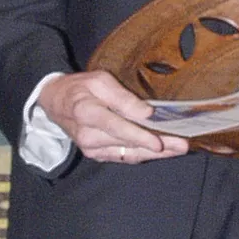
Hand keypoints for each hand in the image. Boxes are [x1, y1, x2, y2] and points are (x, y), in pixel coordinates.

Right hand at [37, 70, 189, 164]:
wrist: (55, 103)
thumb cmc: (80, 87)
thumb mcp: (100, 81)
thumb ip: (122, 97)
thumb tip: (146, 113)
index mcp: (87, 112)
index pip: (117, 127)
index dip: (139, 136)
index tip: (159, 141)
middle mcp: (89, 136)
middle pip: (128, 144)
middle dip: (158, 147)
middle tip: (182, 146)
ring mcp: (92, 149)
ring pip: (129, 155)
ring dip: (155, 154)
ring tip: (178, 149)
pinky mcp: (97, 154)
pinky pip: (123, 156)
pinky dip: (143, 154)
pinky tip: (162, 152)